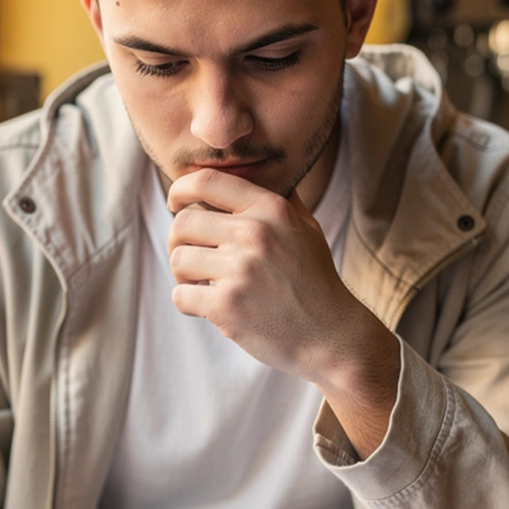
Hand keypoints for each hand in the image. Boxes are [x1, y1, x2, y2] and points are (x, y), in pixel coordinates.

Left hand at [167, 169, 398, 456]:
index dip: (180, 190)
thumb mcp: (306, 228)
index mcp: (270, 210)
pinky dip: (188, 304)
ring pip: (178, 260)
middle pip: (183, 222)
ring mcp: (240, 270)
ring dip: (183, 276)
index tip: (175, 203)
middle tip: (190, 257)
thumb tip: (251, 172)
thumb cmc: (316, 282)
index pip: (206, 182)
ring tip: (202, 286)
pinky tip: (207, 308)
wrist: (332, 336)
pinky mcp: (227, 306)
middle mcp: (255, 234)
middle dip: (178, 241)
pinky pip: (181, 296)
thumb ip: (279, 199)